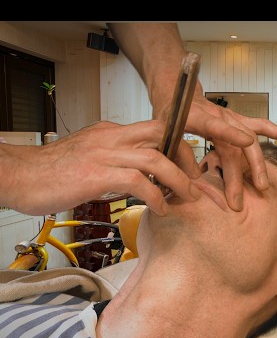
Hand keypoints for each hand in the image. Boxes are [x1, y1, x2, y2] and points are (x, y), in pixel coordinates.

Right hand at [0, 120, 200, 215]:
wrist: (17, 175)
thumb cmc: (51, 172)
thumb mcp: (90, 156)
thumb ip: (116, 159)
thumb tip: (141, 174)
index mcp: (111, 132)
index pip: (156, 129)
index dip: (180, 143)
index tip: (192, 163)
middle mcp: (112, 137)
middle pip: (163, 134)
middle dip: (187, 155)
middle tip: (197, 179)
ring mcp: (104, 154)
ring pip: (156, 159)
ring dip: (178, 180)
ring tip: (187, 197)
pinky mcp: (96, 175)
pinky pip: (137, 182)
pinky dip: (156, 197)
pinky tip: (161, 209)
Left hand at [106, 22, 276, 210]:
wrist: (178, 94)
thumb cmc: (169, 116)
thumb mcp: (162, 134)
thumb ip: (175, 154)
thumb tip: (189, 180)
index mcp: (197, 117)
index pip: (216, 125)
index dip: (232, 133)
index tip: (247, 142)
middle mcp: (219, 117)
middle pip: (235, 146)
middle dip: (239, 174)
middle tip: (238, 200)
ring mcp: (232, 119)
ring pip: (251, 142)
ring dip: (258, 165)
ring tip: (264, 186)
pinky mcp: (240, 121)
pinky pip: (263, 127)